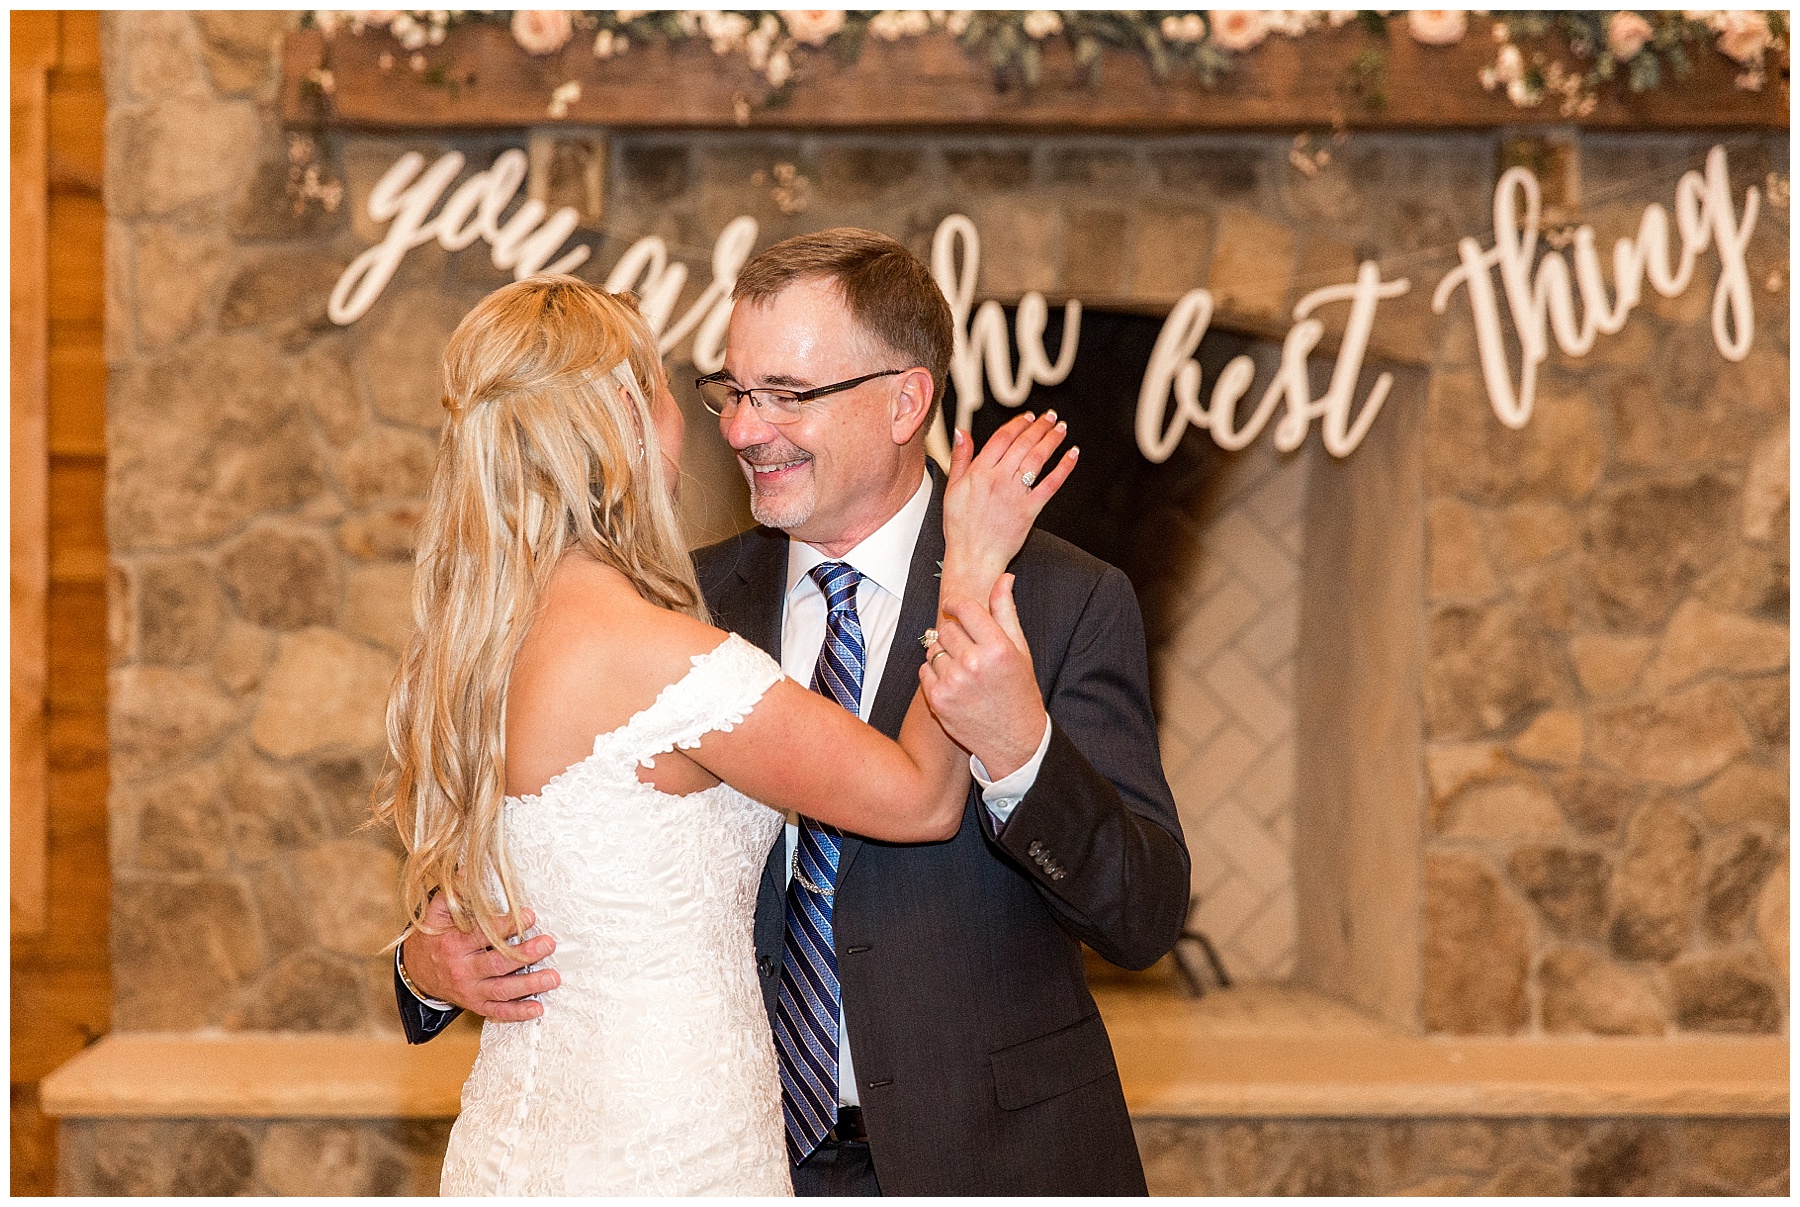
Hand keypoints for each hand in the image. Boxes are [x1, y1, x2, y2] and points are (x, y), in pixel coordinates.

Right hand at [401, 892, 560, 1020]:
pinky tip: (538, 1008)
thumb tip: (466, 867)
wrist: (416, 971)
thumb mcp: (436, 913)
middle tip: (548, 944)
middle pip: (497, 963)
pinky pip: (497, 1011)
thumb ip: (452, 891)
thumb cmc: (434, 936)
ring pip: (501, 989)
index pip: (484, 935)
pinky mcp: (474, 1004)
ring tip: (553, 977)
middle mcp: (462, 968)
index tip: (530, 915)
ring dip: (529, 985)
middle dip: (525, 954)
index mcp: (454, 943)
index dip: (507, 925)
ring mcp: (469, 989)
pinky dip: (517, 1012)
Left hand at [921, 575, 1045, 779]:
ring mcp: (953, 683)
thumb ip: (1006, 612)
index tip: (953, 606)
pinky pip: (924, 671)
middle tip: (965, 646)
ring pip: (933, 649)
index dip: (955, 603)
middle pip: (945, 628)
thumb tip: (1003, 578)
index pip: (964, 608)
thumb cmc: (1019, 691)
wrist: (1015, 740)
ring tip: (962, 667)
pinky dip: (934, 673)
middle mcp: (974, 664)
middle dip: (952, 633)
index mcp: (997, 648)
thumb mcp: (1019, 650)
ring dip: (943, 654)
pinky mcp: (938, 701)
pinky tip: (953, 682)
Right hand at [941, 411, 1076, 594]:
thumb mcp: (952, 488)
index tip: (1028, 417)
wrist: (973, 557)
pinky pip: (1051, 484)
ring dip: (1051, 440)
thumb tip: (961, 432)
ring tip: (1060, 428)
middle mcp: (998, 480)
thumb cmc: (960, 527)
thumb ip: (960, 458)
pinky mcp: (1030, 510)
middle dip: (1039, 426)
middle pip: (1023, 444)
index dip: (1017, 424)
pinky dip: (1063, 467)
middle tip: (1050, 417)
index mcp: (978, 472)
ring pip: (1037, 459)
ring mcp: (1015, 494)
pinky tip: (1072, 454)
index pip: (1002, 438)